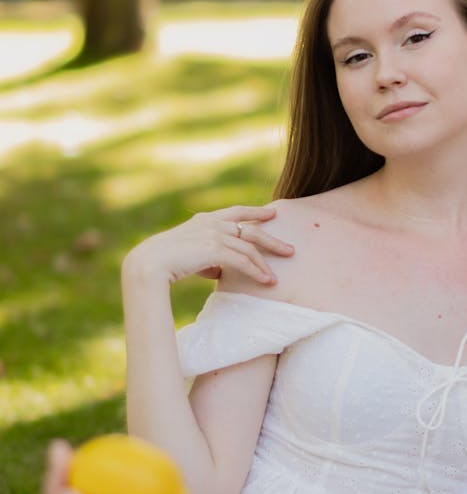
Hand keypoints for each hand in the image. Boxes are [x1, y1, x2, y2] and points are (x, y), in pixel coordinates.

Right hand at [122, 205, 293, 286]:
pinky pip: (242, 261)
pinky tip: (266, 281)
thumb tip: (221, 269)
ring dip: (265, 264)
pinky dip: (256, 272)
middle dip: (272, 240)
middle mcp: (212, 223)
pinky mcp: (214, 250)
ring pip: (249, 248)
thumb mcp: (190, 254)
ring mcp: (214, 235)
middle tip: (290, 250)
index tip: (272, 213)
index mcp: (205, 220)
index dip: (256, 212)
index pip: (236, 211)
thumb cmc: (165, 261)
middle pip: (251, 229)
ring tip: (275, 278)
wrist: (149, 263)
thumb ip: (209, 258)